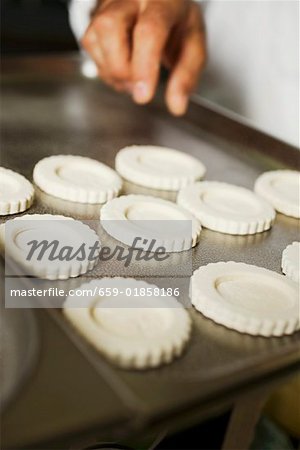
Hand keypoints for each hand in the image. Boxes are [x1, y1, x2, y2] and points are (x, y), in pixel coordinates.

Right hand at [82, 0, 205, 115]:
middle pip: (111, 28)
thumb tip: (177, 106)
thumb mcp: (193, 46)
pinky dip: (104, 67)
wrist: (161, 2)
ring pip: (95, 37)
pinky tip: (122, 69)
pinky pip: (90, 45)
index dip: (143, 66)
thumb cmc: (177, 23)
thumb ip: (186, 76)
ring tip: (131, 79)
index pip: (149, 31)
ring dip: (112, 70)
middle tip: (138, 87)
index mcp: (163, 2)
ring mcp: (109, 4)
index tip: (143, 96)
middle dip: (122, 69)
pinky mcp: (95, 17)